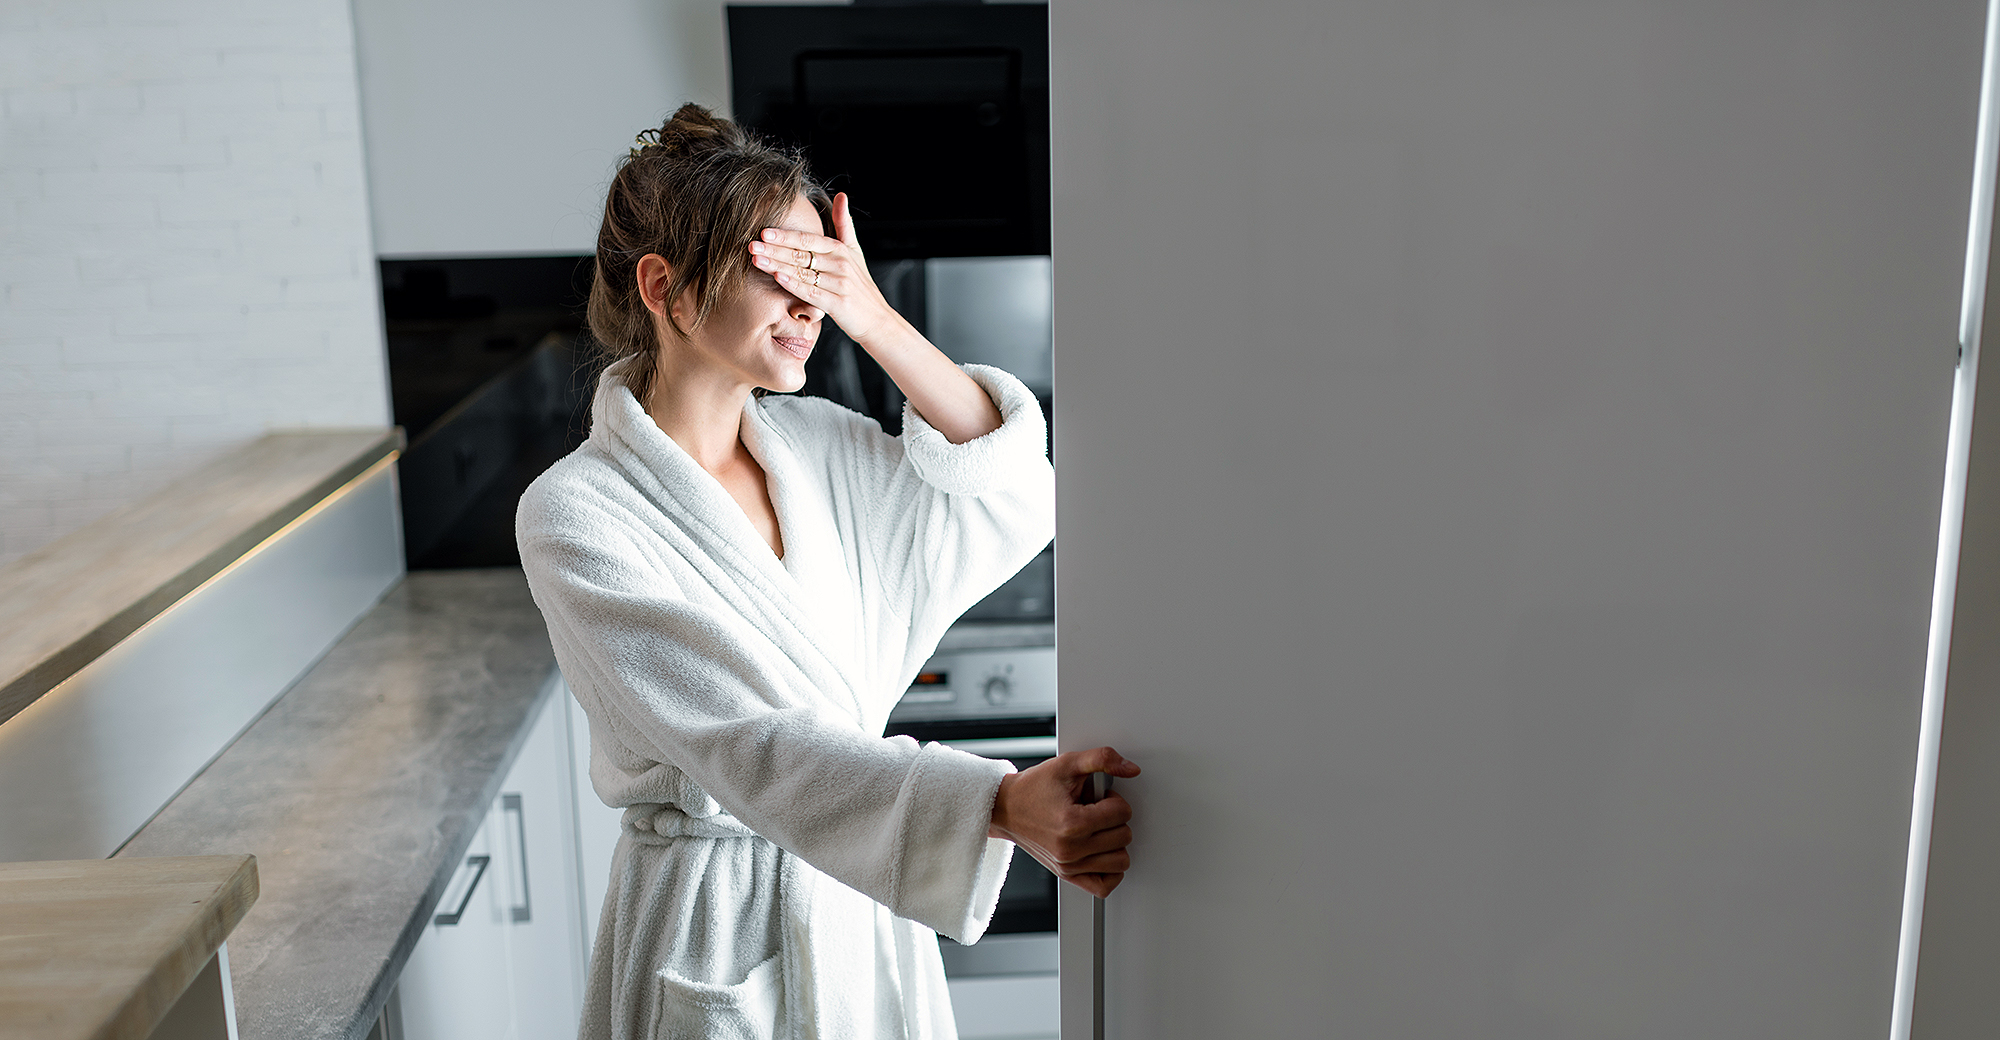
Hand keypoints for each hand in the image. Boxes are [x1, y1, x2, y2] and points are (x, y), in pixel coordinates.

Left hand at [749, 192, 906, 346]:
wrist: (878, 319)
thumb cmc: (860, 285)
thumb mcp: (855, 251)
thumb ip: (844, 224)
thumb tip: (841, 195)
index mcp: (841, 250)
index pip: (808, 240)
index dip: (785, 236)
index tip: (764, 232)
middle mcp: (841, 264)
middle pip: (801, 254)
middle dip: (774, 249)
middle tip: (751, 245)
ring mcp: (840, 284)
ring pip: (802, 272)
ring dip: (777, 265)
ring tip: (756, 260)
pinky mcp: (838, 304)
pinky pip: (811, 292)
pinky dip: (794, 285)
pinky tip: (777, 278)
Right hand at [988, 747, 1141, 897]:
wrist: (1006, 808)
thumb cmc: (1034, 788)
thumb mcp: (1068, 763)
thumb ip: (1102, 759)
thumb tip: (1131, 769)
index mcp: (1073, 823)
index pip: (1122, 813)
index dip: (1113, 798)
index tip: (1098, 796)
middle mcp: (1071, 849)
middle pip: (1124, 836)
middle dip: (1115, 819)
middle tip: (1095, 810)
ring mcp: (1069, 866)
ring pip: (1120, 861)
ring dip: (1115, 843)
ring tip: (1096, 829)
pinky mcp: (1067, 875)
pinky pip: (1104, 886)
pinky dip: (1110, 870)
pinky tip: (1101, 851)